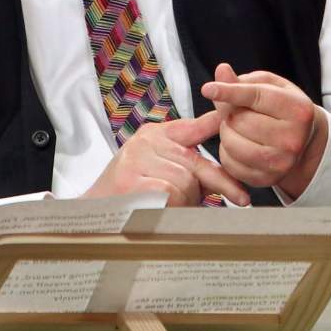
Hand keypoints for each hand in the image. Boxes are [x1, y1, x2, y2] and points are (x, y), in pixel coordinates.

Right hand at [84, 111, 249, 205]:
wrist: (92, 212)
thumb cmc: (130, 193)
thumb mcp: (160, 170)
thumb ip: (189, 167)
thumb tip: (221, 174)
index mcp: (154, 135)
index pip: (191, 127)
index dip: (213, 122)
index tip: (228, 117)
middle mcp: (145, 142)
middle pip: (195, 162)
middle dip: (216, 183)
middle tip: (237, 198)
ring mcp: (136, 160)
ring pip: (186, 181)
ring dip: (186, 201)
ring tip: (169, 207)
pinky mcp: (131, 180)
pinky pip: (171, 192)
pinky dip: (173, 206)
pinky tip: (159, 209)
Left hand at [201, 63, 327, 199]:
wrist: (303, 143)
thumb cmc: (283, 109)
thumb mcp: (270, 87)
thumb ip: (244, 81)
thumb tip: (221, 71)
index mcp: (297, 110)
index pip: (257, 97)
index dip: (229, 91)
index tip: (207, 88)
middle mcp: (292, 139)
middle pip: (239, 121)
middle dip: (229, 113)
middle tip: (239, 113)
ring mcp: (281, 163)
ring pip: (232, 143)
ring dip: (226, 132)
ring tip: (239, 128)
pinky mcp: (267, 179)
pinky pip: (230, 163)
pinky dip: (226, 151)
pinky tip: (240, 144)